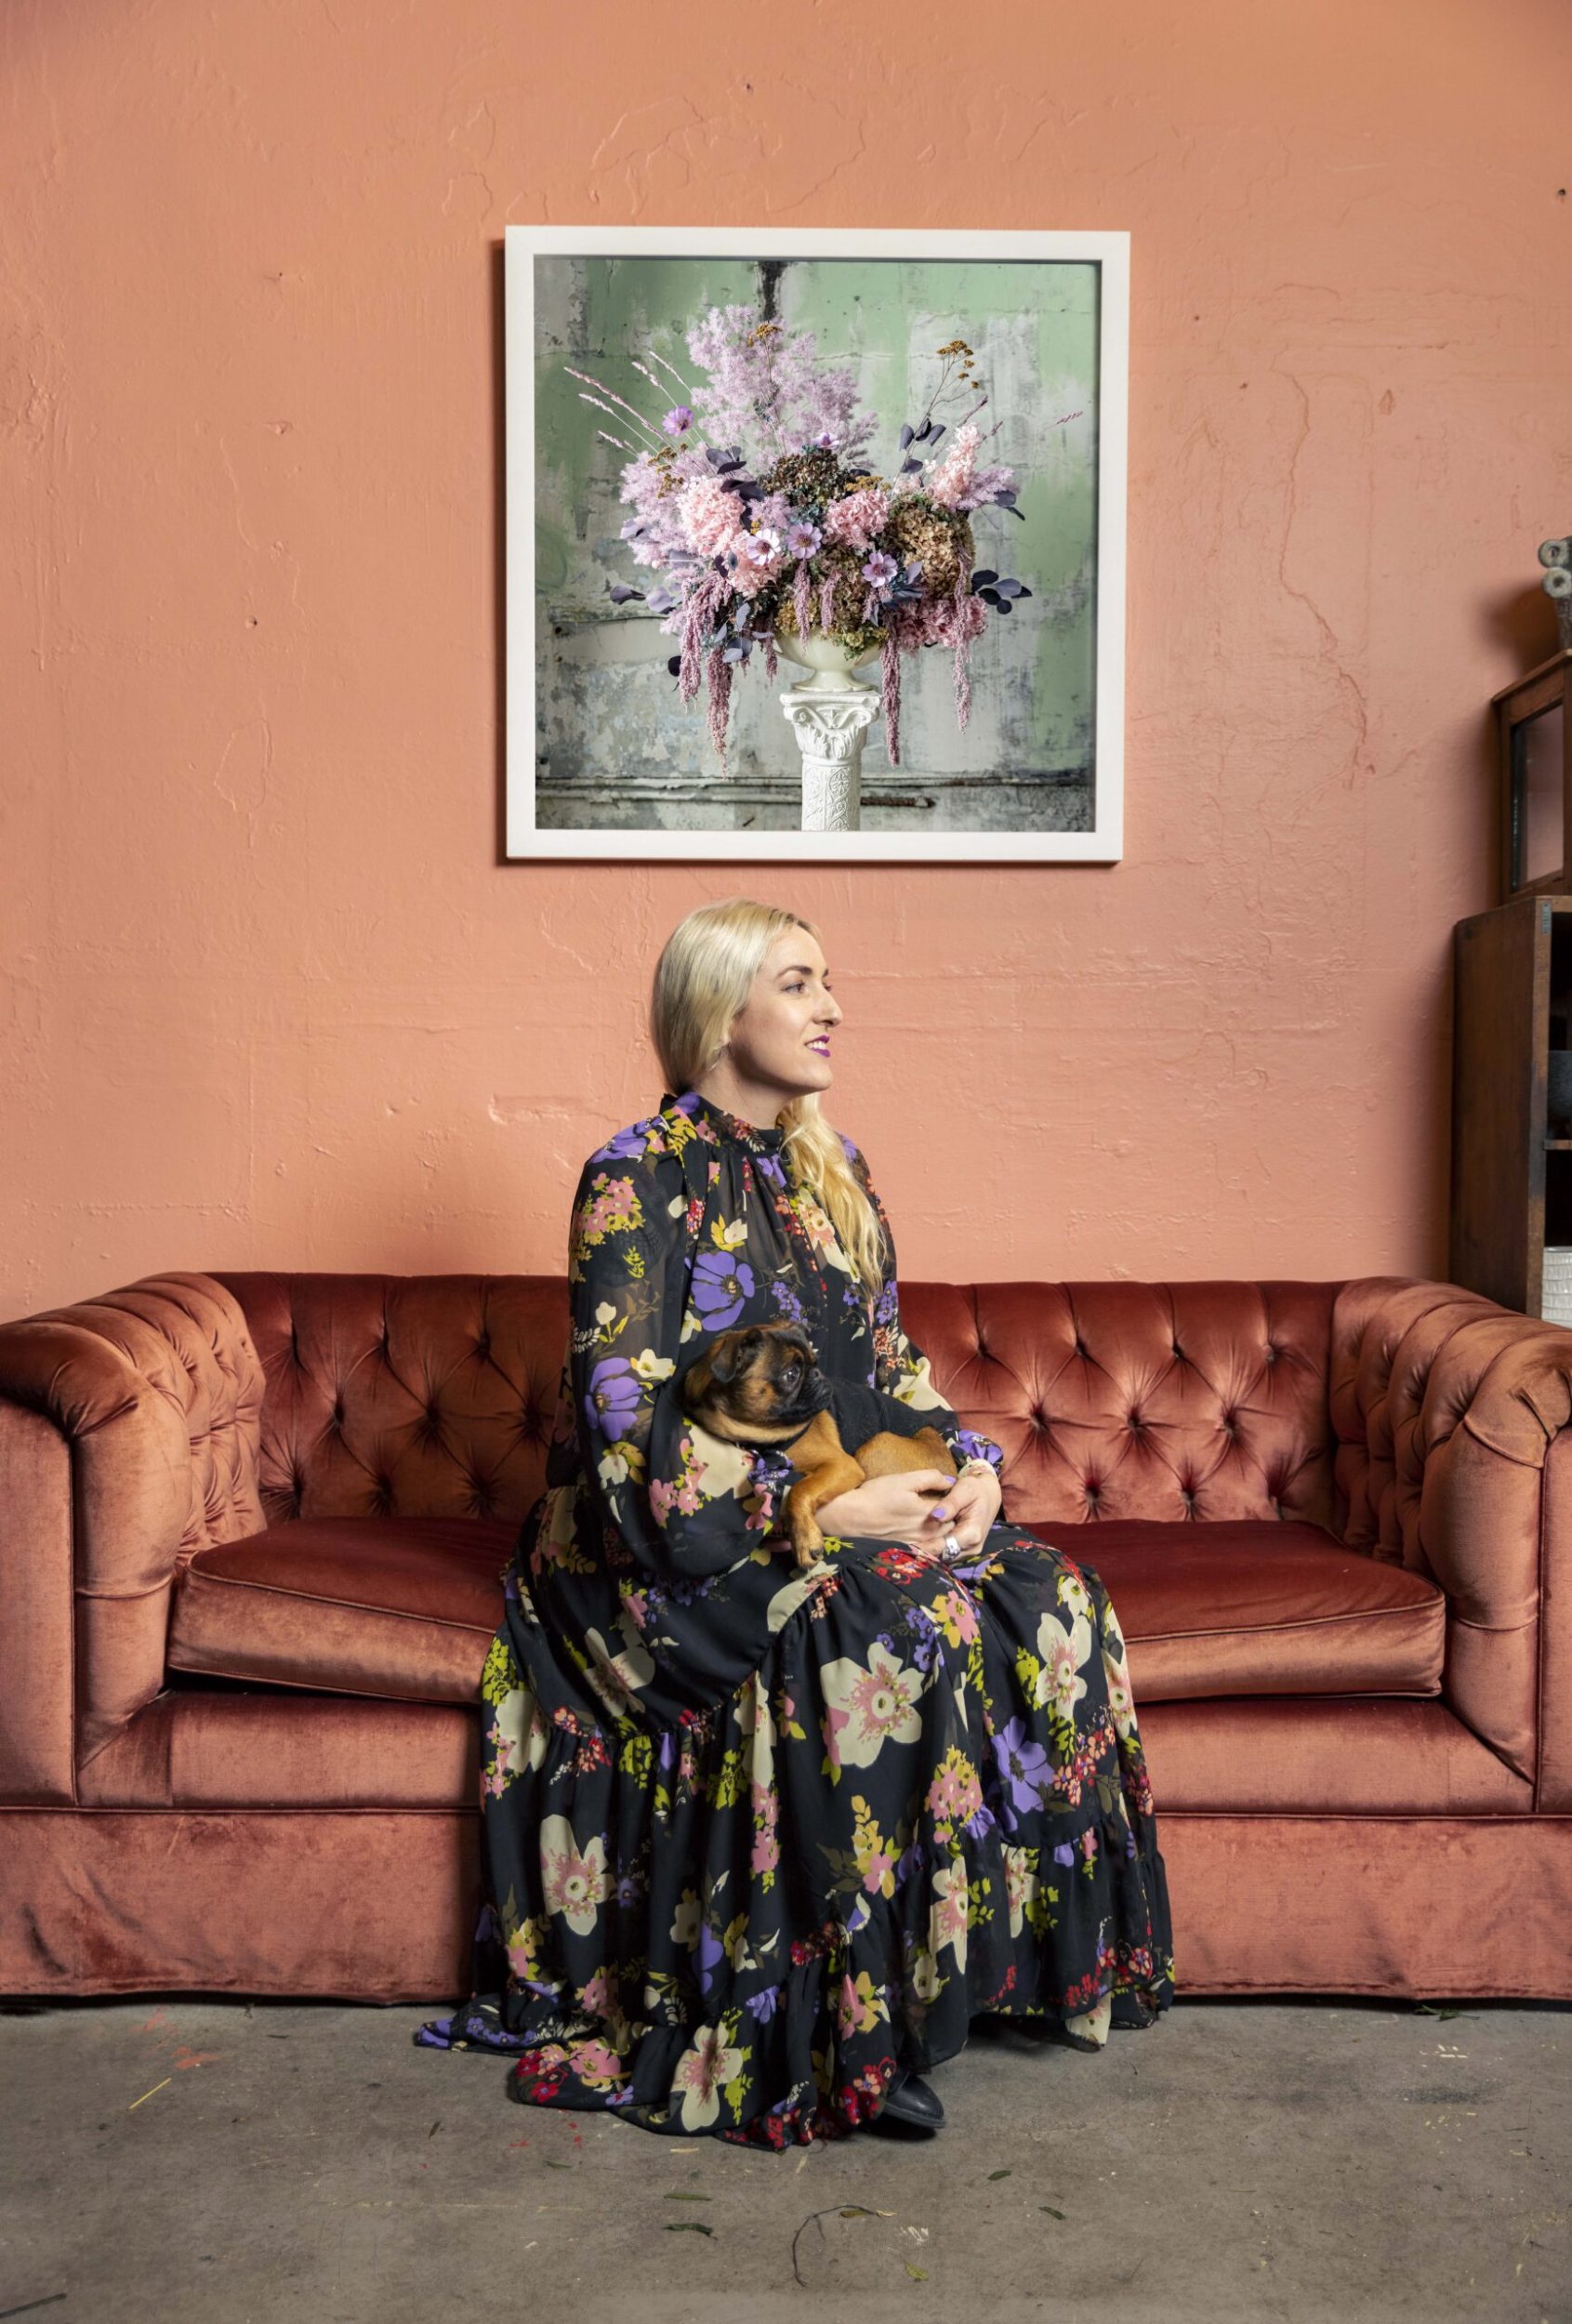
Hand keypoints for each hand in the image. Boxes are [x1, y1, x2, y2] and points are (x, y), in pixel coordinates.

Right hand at [806, 1468, 957, 1545]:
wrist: (851, 1518)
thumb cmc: (876, 1495)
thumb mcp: (904, 1479)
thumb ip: (931, 1478)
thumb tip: (952, 1480)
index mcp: (930, 1511)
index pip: (955, 1507)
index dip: (958, 1500)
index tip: (955, 1494)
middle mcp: (928, 1531)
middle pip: (953, 1526)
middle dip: (955, 1517)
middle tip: (952, 1507)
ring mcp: (919, 1544)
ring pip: (944, 1540)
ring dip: (947, 1531)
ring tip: (942, 1521)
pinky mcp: (910, 1551)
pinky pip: (932, 1551)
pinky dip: (936, 1544)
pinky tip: (929, 1535)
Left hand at [914, 1460, 1000, 1555]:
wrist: (989, 1495)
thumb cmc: (975, 1490)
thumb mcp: (964, 1490)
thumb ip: (950, 1503)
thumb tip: (935, 1515)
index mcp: (972, 1533)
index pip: (944, 1546)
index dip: (925, 1547)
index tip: (907, 1546)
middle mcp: (972, 1547)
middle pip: (943, 1555)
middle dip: (924, 1552)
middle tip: (902, 1548)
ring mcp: (969, 1551)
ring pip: (944, 1557)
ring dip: (928, 1553)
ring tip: (907, 1547)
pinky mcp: (964, 1551)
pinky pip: (947, 1554)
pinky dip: (934, 1550)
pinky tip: (919, 1545)